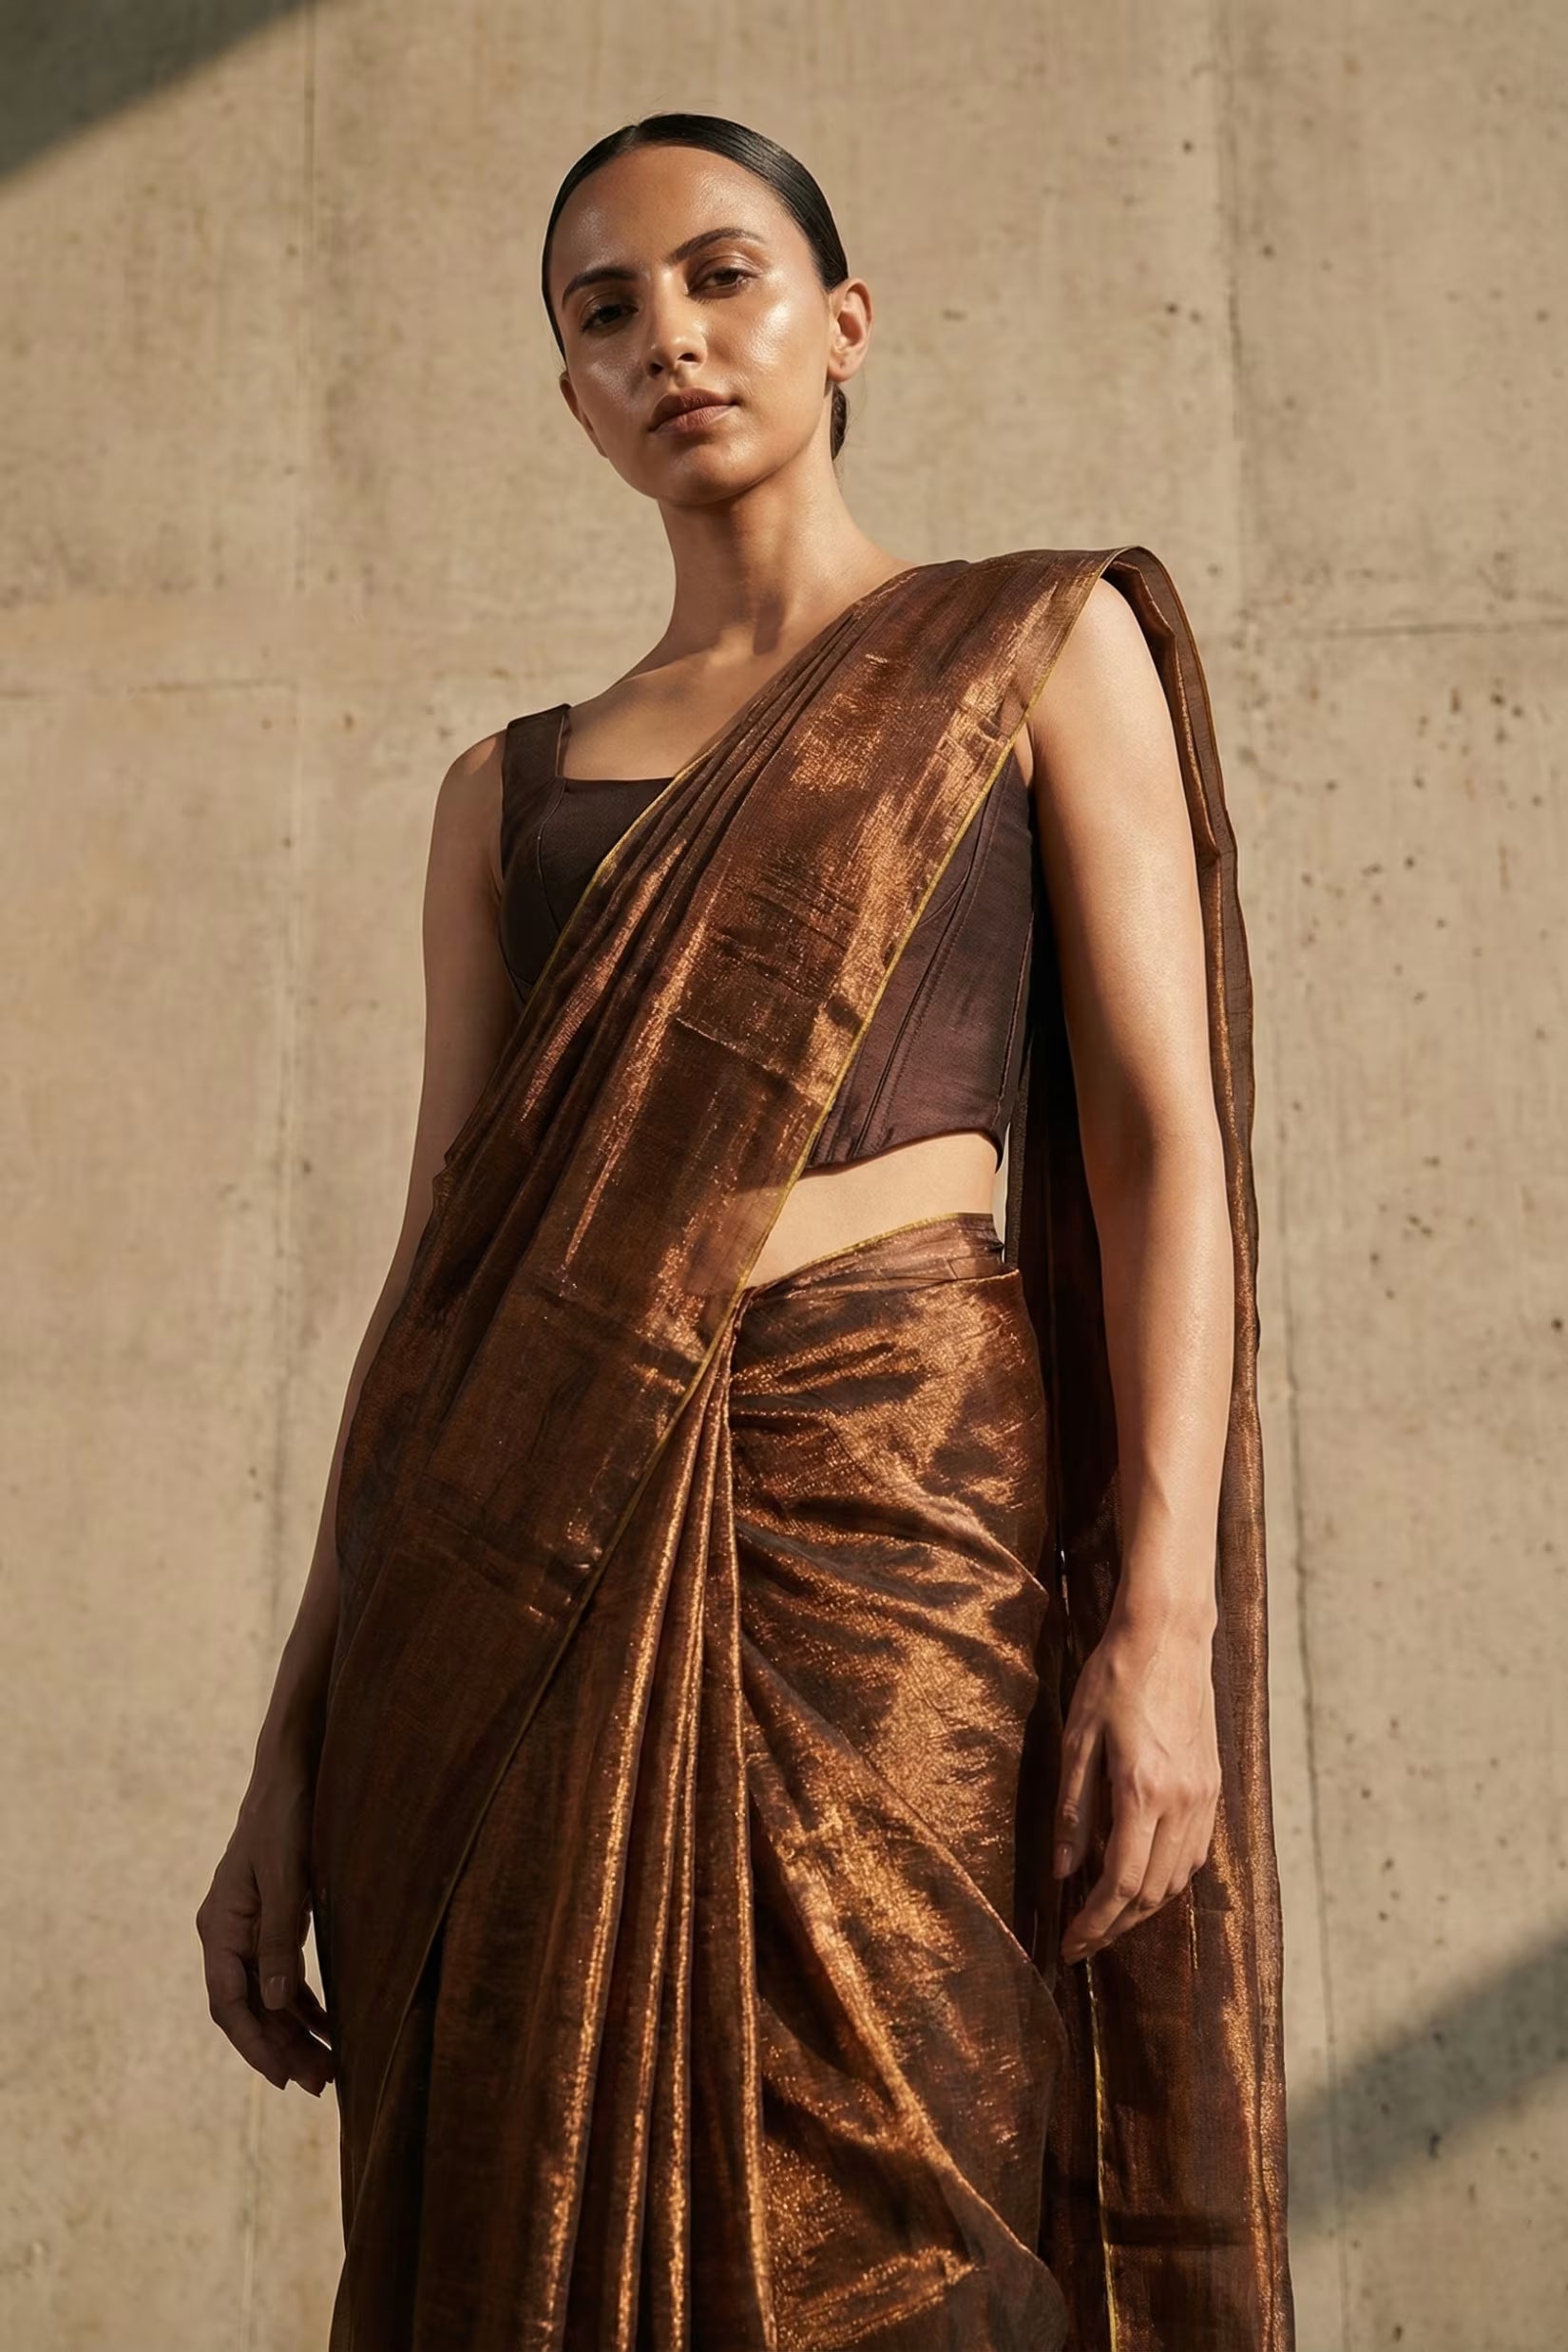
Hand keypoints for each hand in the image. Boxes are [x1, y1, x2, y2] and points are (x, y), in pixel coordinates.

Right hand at [196, 1742, 334, 2094]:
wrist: (290, 1771)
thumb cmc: (286, 1816)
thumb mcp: (288, 1874)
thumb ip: (282, 1936)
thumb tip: (276, 2002)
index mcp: (220, 1927)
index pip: (229, 2004)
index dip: (256, 2044)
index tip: (286, 2078)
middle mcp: (227, 1934)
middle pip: (249, 2008)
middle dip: (282, 2049)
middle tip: (321, 2085)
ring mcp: (248, 1928)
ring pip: (268, 1997)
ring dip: (295, 2032)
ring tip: (330, 2069)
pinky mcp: (272, 1920)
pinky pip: (282, 1976)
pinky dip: (303, 2003)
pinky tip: (329, 2025)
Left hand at [1052, 1608, 1220, 1963]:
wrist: (1169, 1634)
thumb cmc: (1114, 1677)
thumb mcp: (1077, 1737)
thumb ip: (1072, 1808)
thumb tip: (1062, 1871)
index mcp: (1142, 1792)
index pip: (1119, 1883)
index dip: (1093, 1923)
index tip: (1069, 1946)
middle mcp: (1181, 1803)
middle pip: (1151, 1893)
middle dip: (1115, 1927)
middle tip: (1083, 1943)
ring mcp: (1203, 1796)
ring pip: (1177, 1879)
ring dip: (1142, 1908)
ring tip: (1107, 1918)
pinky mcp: (1213, 1786)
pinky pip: (1195, 1853)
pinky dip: (1168, 1879)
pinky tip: (1143, 1879)